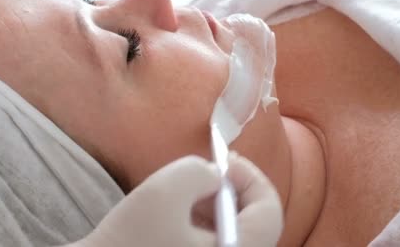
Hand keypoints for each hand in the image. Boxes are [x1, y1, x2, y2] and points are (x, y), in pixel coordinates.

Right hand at [69, 155, 282, 246]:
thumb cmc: (131, 237)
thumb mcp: (166, 188)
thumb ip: (201, 171)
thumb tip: (214, 176)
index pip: (268, 211)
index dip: (250, 176)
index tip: (223, 162)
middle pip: (254, 223)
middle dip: (232, 189)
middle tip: (206, 171)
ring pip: (234, 233)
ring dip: (218, 206)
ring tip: (188, 192)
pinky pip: (215, 243)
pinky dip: (205, 224)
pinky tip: (179, 215)